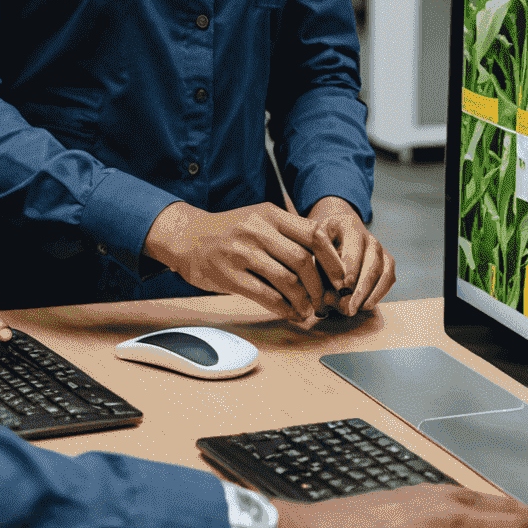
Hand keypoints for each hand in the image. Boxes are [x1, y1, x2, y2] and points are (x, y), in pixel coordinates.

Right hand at [142, 201, 347, 324]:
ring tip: (307, 310)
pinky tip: (290, 313)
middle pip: (303, 260)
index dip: (332, 259)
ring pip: (287, 280)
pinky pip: (266, 296)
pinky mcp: (229, 274)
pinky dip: (284, 309)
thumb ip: (288, 234)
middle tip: (324, 300)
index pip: (313, 234)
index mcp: (269, 213)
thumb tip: (327, 261)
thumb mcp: (259, 220)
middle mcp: (256, 229)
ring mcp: (241, 252)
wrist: (188, 237)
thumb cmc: (230, 231)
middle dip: (319, 286)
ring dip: (303, 301)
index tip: (340, 278)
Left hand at [307, 196, 395, 315]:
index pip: (353, 248)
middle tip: (350, 307)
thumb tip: (327, 298)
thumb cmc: (321, 242)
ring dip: (371, 293)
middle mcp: (368, 236)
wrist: (335, 232)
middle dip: (361, 287)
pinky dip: (380, 292)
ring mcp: (380, 248)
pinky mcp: (387, 260)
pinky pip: (388, 277)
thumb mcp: (314, 246)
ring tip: (358, 308)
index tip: (343, 287)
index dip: (350, 269)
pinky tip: (366, 305)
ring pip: (382, 271)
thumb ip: (320, 267)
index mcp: (348, 225)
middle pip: (371, 262)